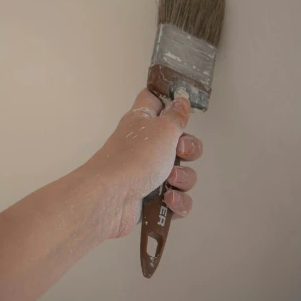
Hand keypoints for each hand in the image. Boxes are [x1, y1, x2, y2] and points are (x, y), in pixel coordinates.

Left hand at [82, 89, 201, 239]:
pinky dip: (177, 201)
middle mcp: (143, 145)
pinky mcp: (149, 198)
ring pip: (180, 173)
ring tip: (170, 180)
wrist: (111, 198)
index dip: (168, 99)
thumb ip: (176, 116)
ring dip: (183, 178)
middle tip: (180, 151)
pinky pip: (175, 199)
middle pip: (178, 142)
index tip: (182, 105)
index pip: (153, 100)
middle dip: (189, 149)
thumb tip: (180, 100)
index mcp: (142, 122)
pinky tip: (169, 200)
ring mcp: (146, 173)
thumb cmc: (135, 157)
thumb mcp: (162, 129)